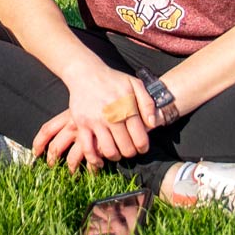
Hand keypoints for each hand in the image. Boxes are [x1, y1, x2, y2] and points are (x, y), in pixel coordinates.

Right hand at [33, 66, 152, 170]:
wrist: (86, 73)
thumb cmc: (113, 80)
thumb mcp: (135, 84)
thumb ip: (147, 103)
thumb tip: (153, 124)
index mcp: (126, 107)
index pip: (139, 138)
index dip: (143, 147)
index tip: (142, 147)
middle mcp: (111, 116)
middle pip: (126, 148)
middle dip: (131, 152)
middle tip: (130, 149)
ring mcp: (95, 121)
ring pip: (109, 151)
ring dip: (116, 156)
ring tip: (118, 152)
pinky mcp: (82, 124)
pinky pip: (88, 148)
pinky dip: (95, 160)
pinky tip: (101, 161)